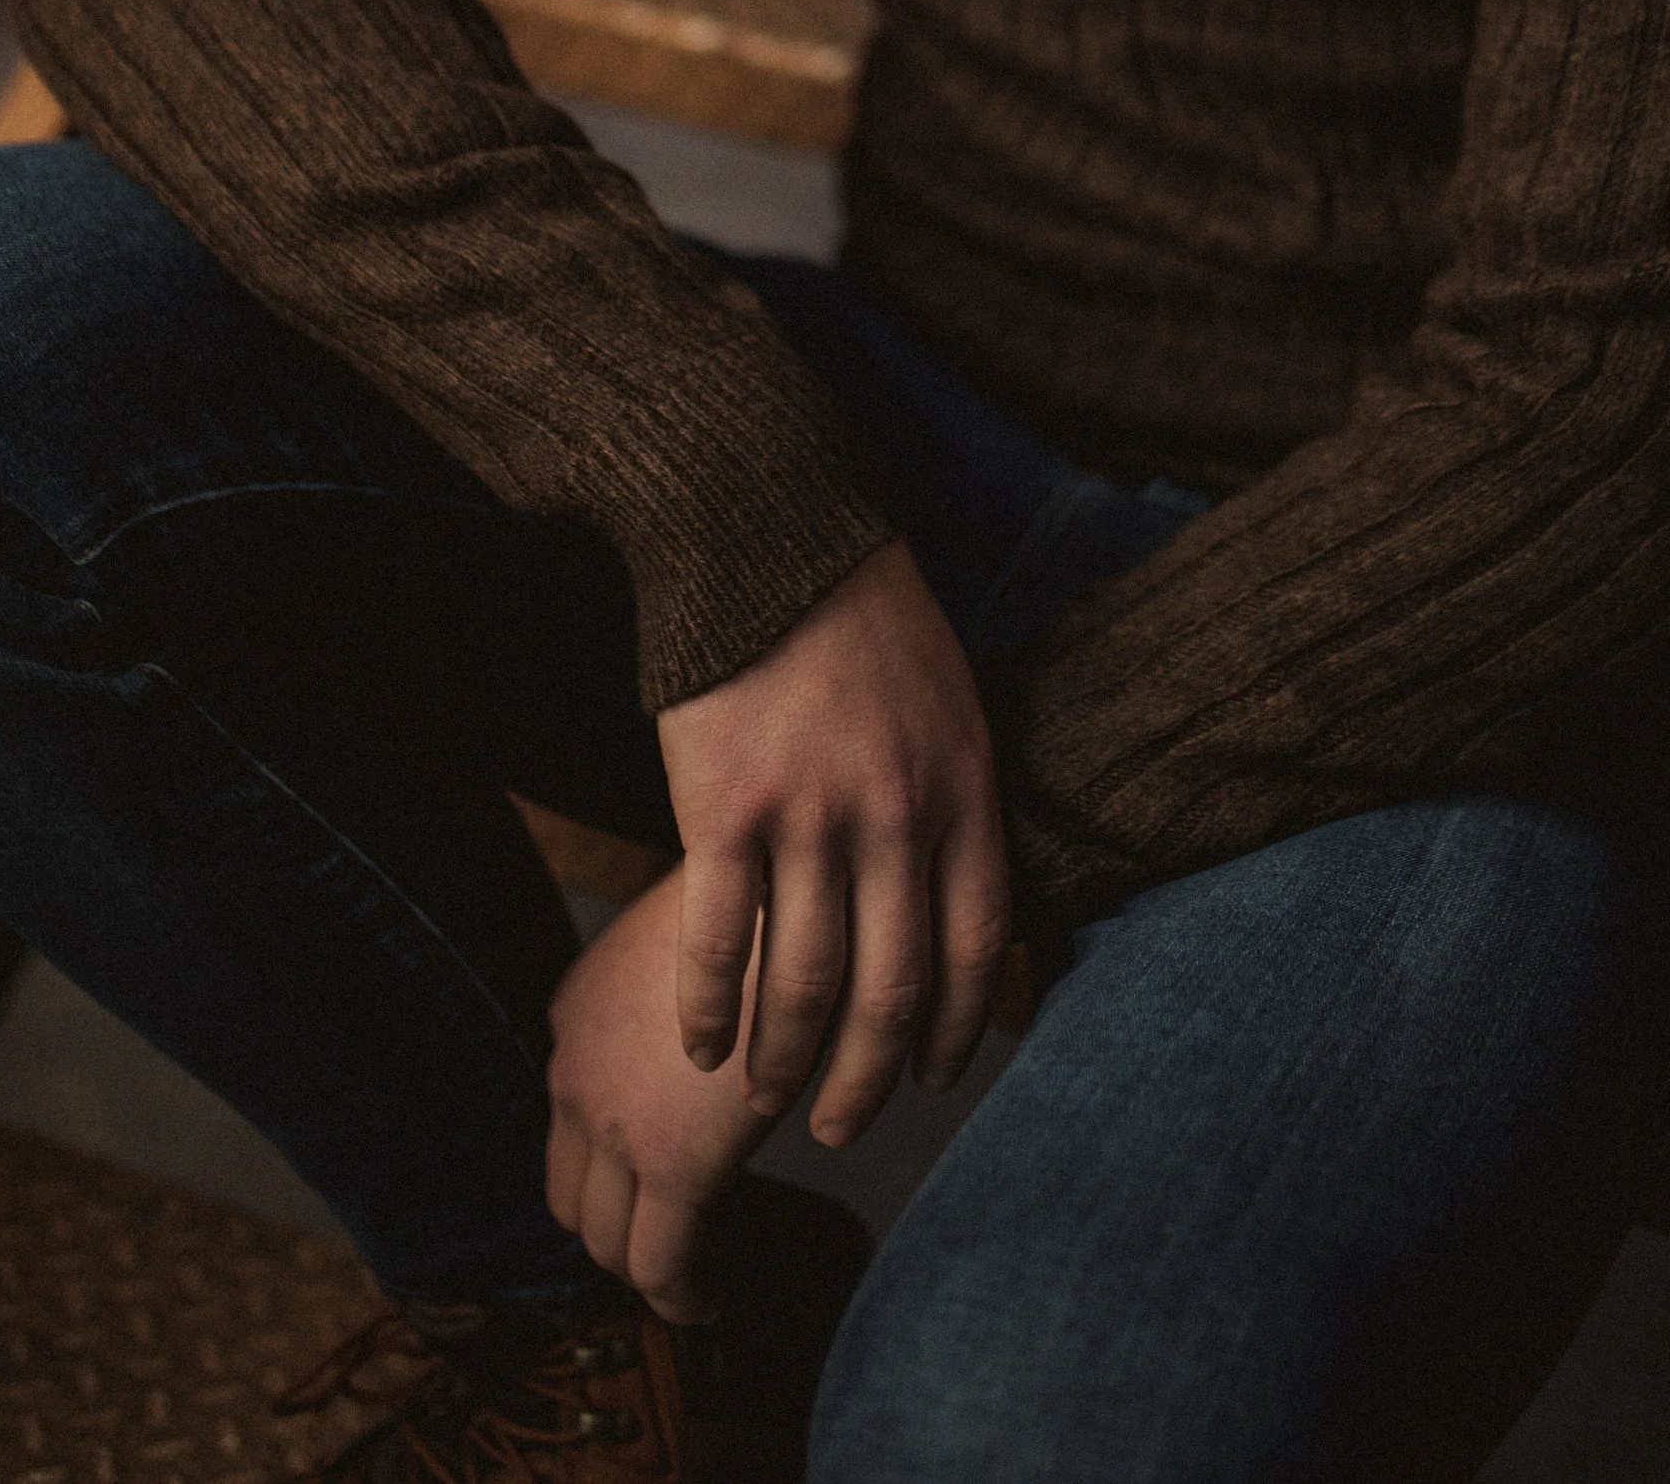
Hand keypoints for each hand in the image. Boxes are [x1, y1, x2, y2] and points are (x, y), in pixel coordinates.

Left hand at [545, 868, 771, 1318]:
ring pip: (609, 1243)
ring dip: (649, 1269)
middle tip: (676, 1249)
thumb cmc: (771, 905)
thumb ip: (681, 1001)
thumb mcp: (699, 944)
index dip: (606, 1175)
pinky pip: (662, 1269)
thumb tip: (706, 1049)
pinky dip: (684, 1298)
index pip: (568, 1130)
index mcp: (578, 1014)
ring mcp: (614, 1124)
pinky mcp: (672, 1166)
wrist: (799, 889)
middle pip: (573, 1197)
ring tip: (696, 1283)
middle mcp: (575, 1073)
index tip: (654, 1192)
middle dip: (618, 1232)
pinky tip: (712, 1302)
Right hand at [654, 538, 1010, 1147]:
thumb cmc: (863, 618)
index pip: (973, 946)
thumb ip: (957, 798)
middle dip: (865, 1077)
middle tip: (841, 1130)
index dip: (953, 1027)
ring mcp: (807, 815)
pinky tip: (696, 1046)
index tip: (932, 1076)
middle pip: (888, 986)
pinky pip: (716, 939)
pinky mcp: (723, 809)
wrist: (770, 539)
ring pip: (802, 981)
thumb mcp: (950, 700)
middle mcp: (893, 814)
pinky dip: (706, 1007)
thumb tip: (968, 897)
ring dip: (784, 1060)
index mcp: (959, 787)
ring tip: (766, 1102)